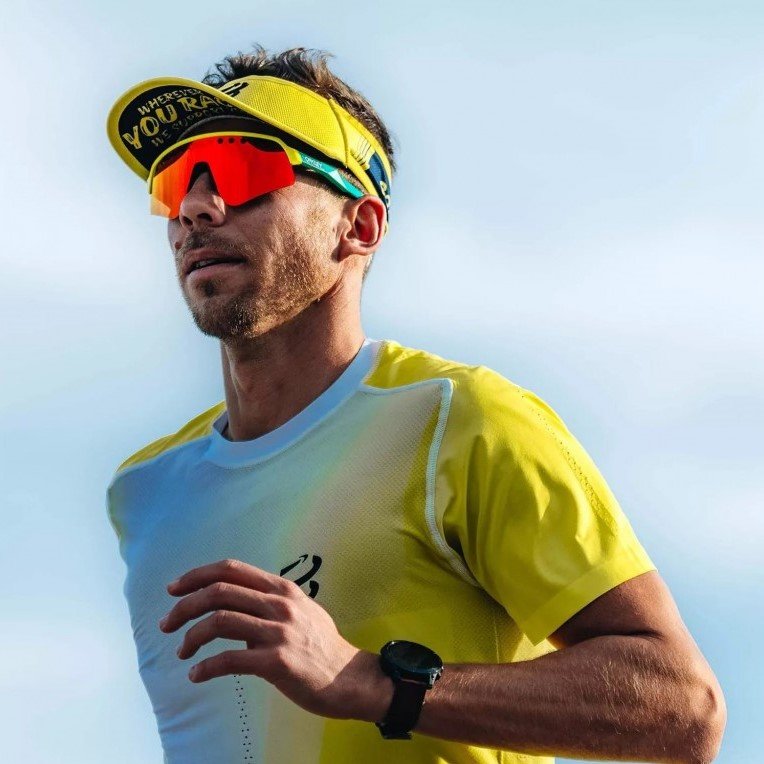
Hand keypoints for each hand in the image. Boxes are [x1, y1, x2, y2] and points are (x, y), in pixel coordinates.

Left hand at [159, 558, 392, 720]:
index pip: (231, 570)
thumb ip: (270, 602)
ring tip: (181, 652)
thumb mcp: (301, 611)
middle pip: (218, 592)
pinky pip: (229, 659)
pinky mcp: (277, 661)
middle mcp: (279, 604)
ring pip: (219, 622)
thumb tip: (235, 603)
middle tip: (165, 624)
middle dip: (184, 607)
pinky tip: (197, 675)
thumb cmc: (321, 646)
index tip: (174, 588)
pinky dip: (206, 667)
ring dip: (190, 637)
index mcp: (282, 589)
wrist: (349, 678)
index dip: (197, 575)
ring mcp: (279, 631)